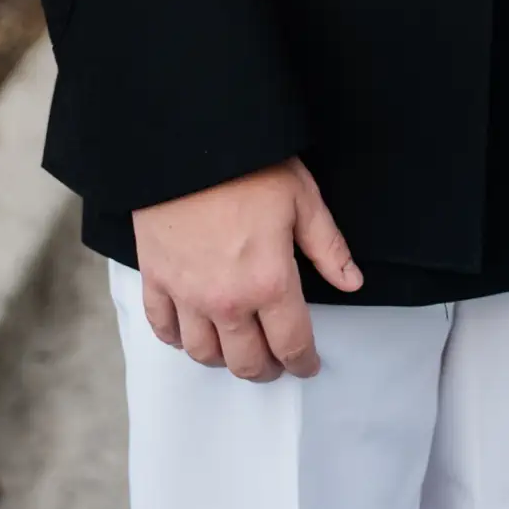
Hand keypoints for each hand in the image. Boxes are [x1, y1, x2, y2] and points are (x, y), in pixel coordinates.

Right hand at [130, 159, 360, 383]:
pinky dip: (177, 339)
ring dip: (223, 360)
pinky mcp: (156, 279)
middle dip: (265, 369)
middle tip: (274, 363)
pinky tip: (190, 333)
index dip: (303, 361)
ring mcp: (187, 293)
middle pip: (246, 361)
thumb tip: (352, 282)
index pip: (290, 344)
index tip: (306, 365)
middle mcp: (227, 300)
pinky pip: (163, 328)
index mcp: (269, 282)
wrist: (189, 139)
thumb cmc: (249, 165)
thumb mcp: (302, 198)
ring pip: (204, 353)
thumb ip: (328, 247)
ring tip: (235, 350)